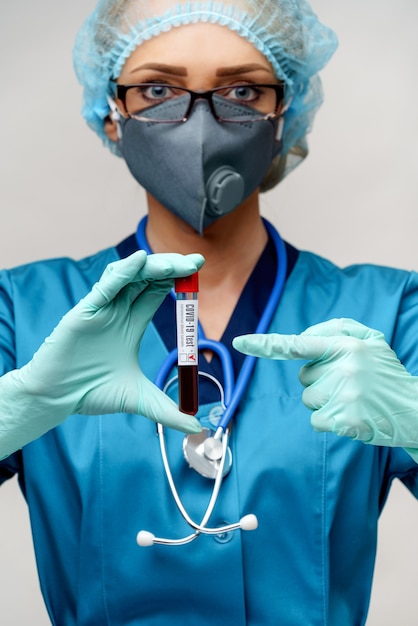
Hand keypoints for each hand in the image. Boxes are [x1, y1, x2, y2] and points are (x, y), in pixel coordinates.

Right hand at [0, 251, 203, 457]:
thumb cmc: (91, 393)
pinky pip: (104, 287)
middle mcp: (118, 311)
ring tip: (174, 265)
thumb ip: (167, 411)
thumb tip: (197, 427)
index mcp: (132, 324)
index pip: (158, 292)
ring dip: (151, 267)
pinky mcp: (84, 312)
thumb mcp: (139, 399)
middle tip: (196, 261)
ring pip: (128, 277)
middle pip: (148, 279)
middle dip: (172, 267)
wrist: (57, 399)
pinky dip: (121, 273)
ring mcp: (101, 309)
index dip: (178, 279)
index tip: (199, 269)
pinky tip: (138, 262)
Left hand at [233, 318, 417, 448]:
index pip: (298, 344)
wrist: (415, 409)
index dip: (266, 344)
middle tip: (349, 384)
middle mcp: (344, 367)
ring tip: (353, 400)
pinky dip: (330, 421)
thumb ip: (338, 328)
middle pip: (304, 377)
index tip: (240, 342)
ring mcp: (344, 395)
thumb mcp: (371, 340)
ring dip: (325, 402)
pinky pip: (316, 421)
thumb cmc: (386, 373)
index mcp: (346, 345)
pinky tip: (352, 416)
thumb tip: (302, 336)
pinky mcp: (345, 420)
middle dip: (320, 380)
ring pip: (308, 400)